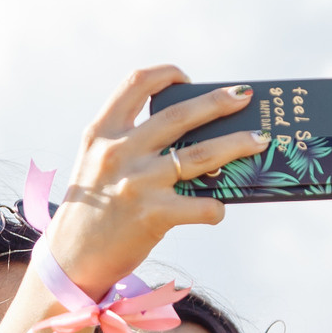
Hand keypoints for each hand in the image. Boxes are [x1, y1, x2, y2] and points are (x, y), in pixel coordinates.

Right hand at [45, 68, 265, 294]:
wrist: (71, 257)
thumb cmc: (92, 209)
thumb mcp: (97, 164)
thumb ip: (130, 144)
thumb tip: (192, 135)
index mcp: (102, 132)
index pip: (137, 84)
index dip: (165, 75)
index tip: (186, 78)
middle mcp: (119, 151)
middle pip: (180, 116)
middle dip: (218, 102)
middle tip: (244, 96)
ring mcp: (138, 182)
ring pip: (201, 155)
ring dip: (237, 145)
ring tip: (259, 140)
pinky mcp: (154, 215)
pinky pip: (202, 206)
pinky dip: (216, 207)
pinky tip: (218, 208)